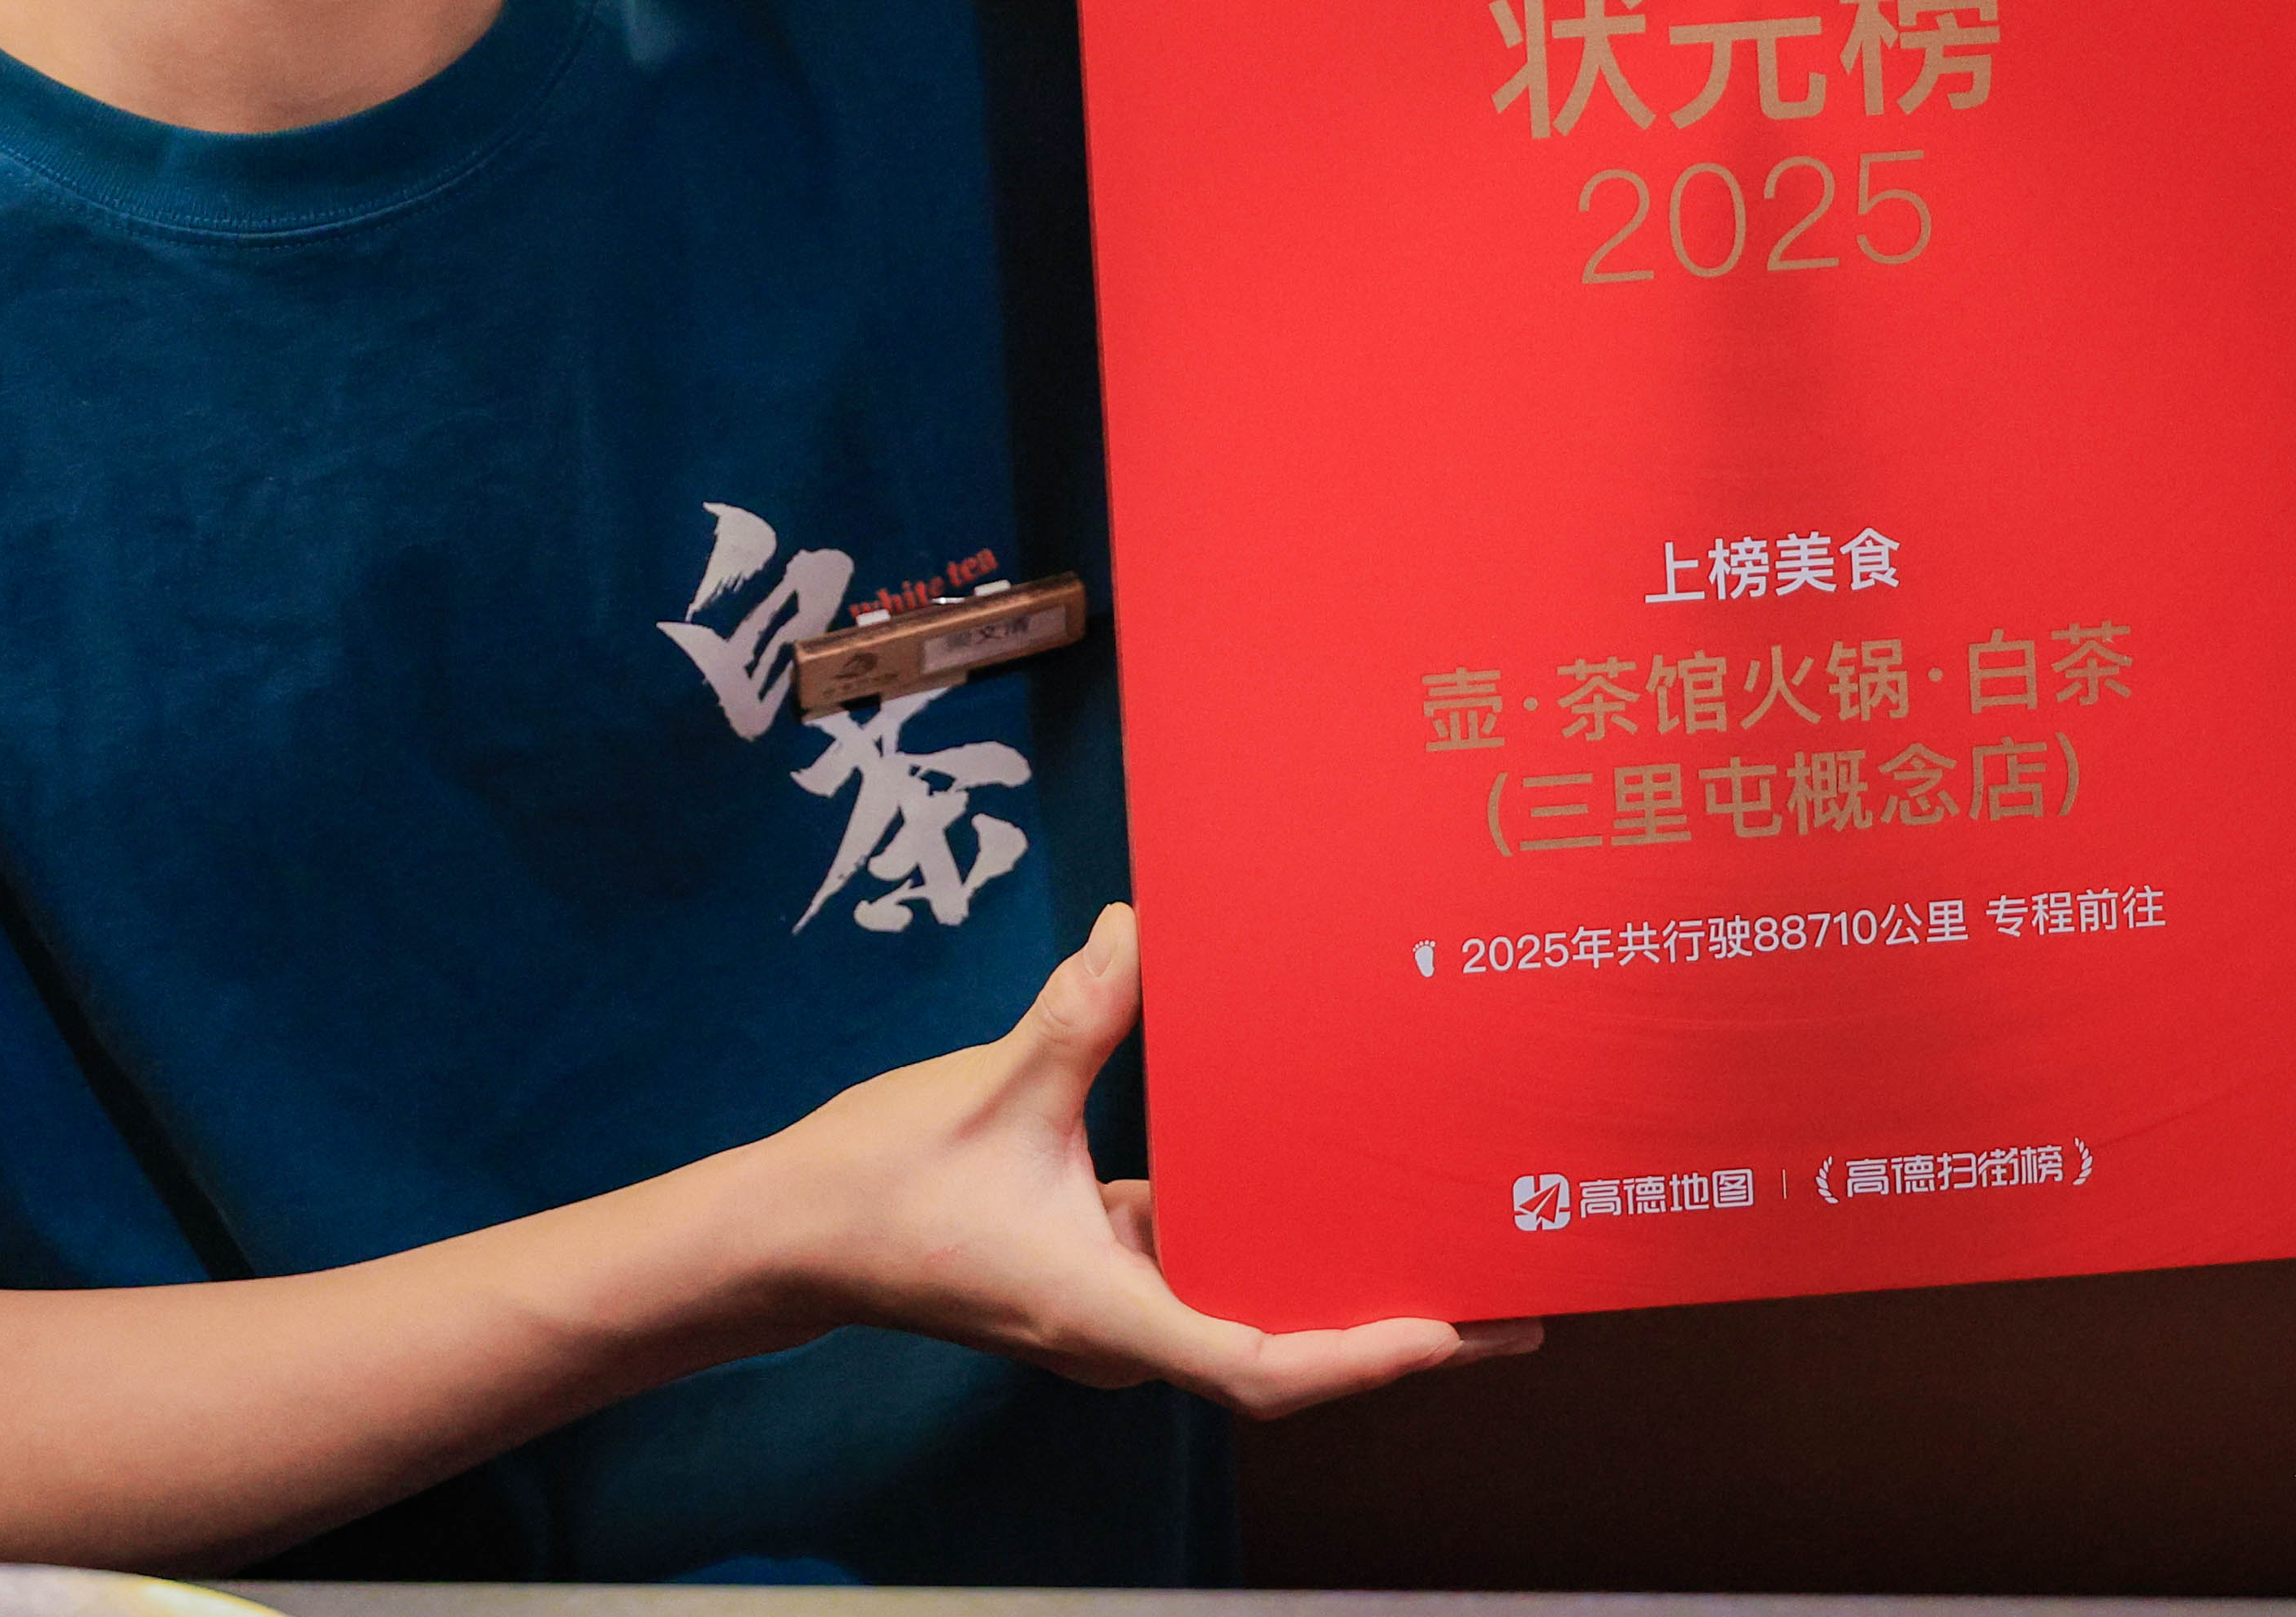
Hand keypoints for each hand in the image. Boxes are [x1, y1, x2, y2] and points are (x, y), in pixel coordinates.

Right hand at [757, 903, 1539, 1419]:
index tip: (1457, 1331)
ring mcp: (1113, 1305)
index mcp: (1111, 1312)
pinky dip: (1267, 1228)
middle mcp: (1127, 1328)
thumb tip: (1144, 930)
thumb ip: (1076, 1014)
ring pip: (1250, 1304)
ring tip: (1437, 1225)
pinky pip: (1203, 1260)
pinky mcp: (1096, 1270)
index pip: (1267, 1364)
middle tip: (1506, 1286)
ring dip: (1338, 1276)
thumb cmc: (880, 1186)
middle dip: (1395, 1323)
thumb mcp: (991, 1090)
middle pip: (1286, 1346)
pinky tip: (1312, 1170)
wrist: (789, 1237)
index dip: (1369, 1354)